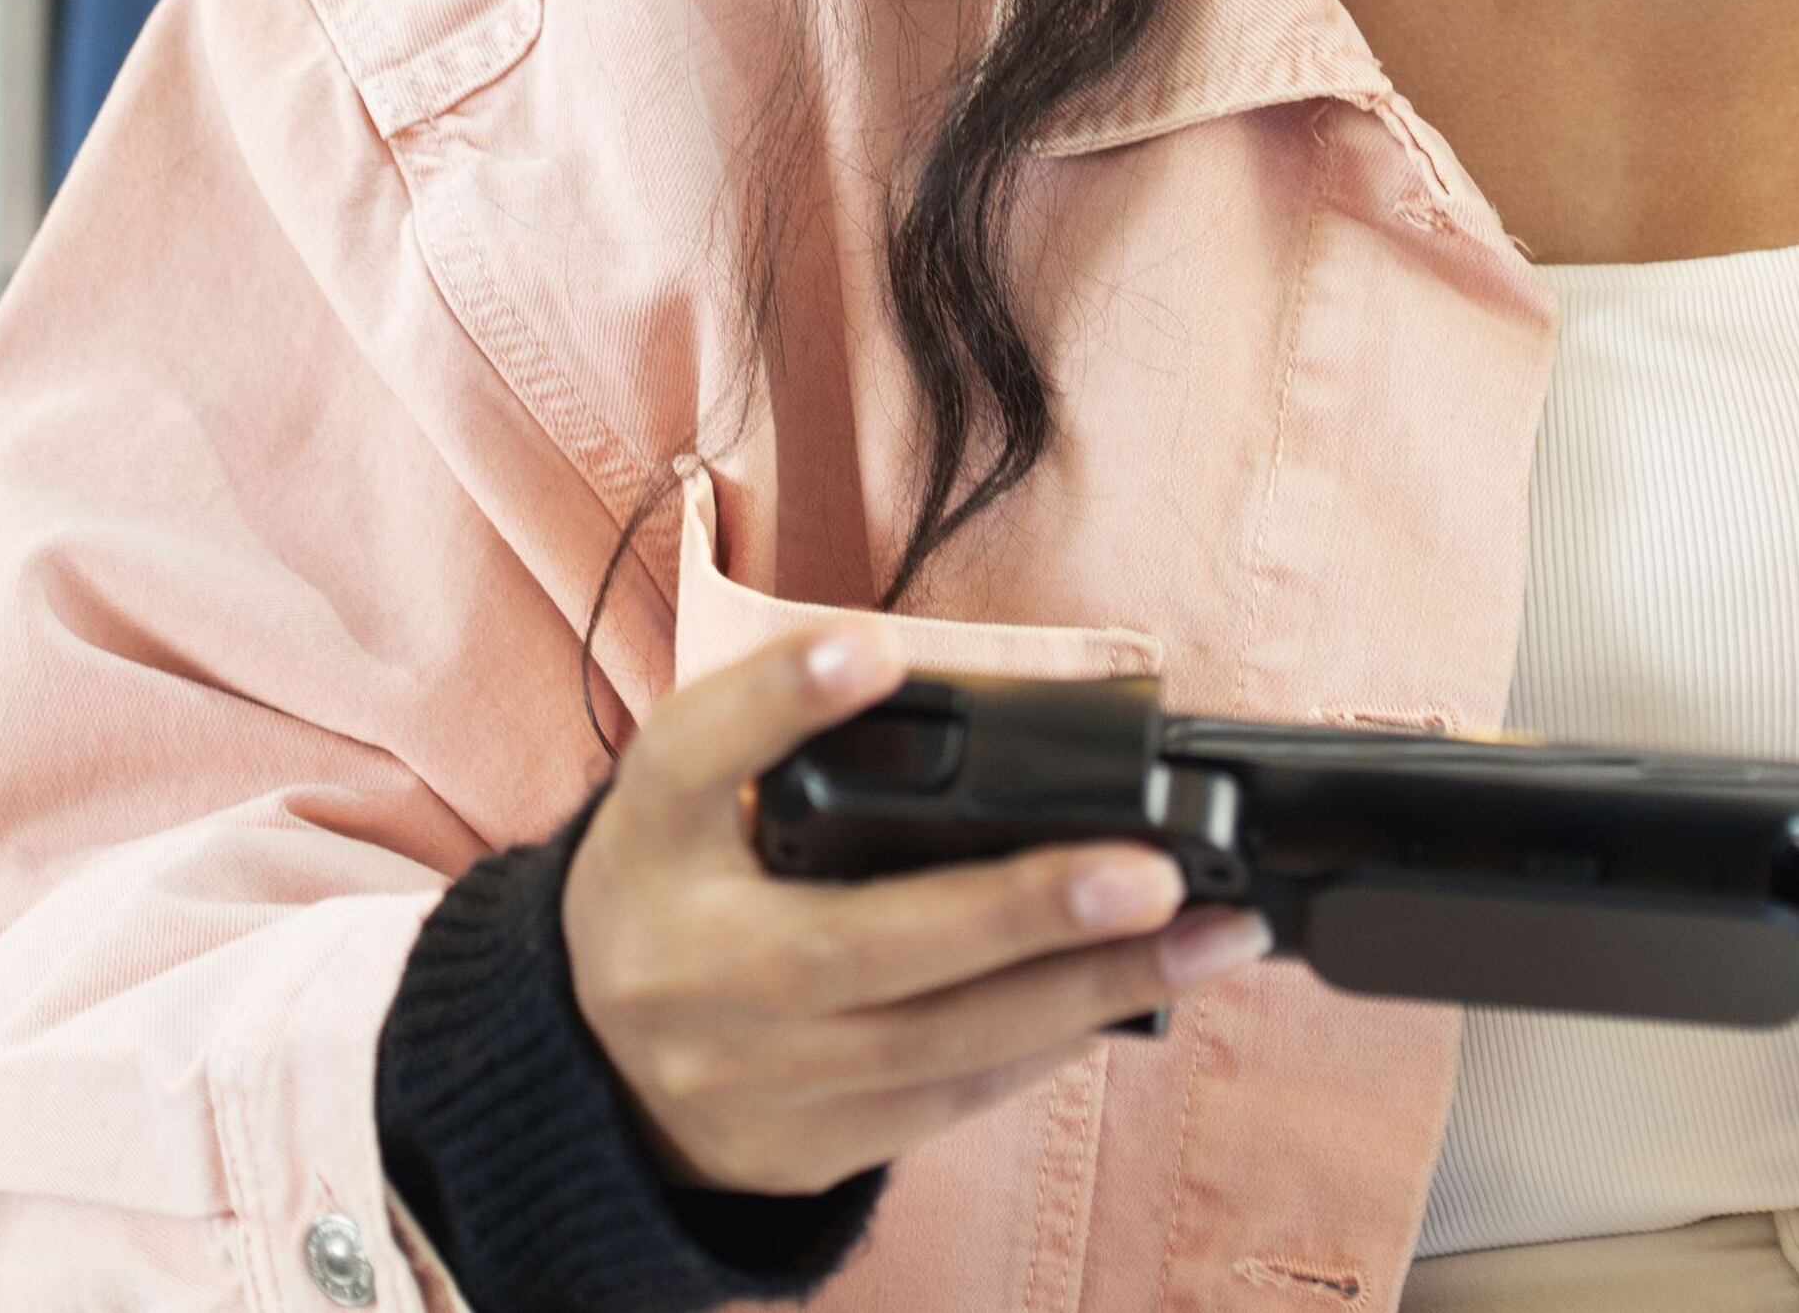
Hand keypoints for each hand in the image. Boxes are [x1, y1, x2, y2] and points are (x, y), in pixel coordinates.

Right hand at [562, 631, 1272, 1197]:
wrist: (592, 1069)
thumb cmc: (672, 894)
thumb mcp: (685, 795)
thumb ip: (776, 728)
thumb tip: (912, 672)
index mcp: (647, 848)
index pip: (692, 760)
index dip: (779, 704)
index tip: (869, 650)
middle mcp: (685, 972)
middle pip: (856, 946)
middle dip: (1019, 912)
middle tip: (1155, 874)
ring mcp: (747, 1079)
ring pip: (933, 1045)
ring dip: (1085, 990)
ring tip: (1207, 938)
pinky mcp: (803, 1150)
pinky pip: (947, 1100)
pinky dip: (1048, 1045)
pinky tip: (1131, 995)